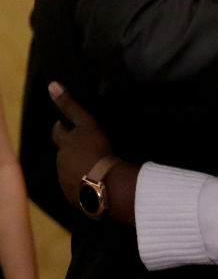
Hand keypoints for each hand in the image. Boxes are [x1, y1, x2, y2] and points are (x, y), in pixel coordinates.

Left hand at [49, 82, 112, 208]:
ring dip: (76, 164)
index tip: (66, 124)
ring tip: (93, 164)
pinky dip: (81, 181)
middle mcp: (62, 159)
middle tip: (83, 145)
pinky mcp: (72, 193)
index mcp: (67, 143)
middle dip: (68, 146)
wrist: (105, 183)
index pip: (58, 131)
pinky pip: (75, 185)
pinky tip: (94, 180)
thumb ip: (70, 106)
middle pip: (62, 150)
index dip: (62, 126)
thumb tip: (51, 84)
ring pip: (68, 167)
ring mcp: (65, 178)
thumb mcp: (88, 124)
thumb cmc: (100, 150)